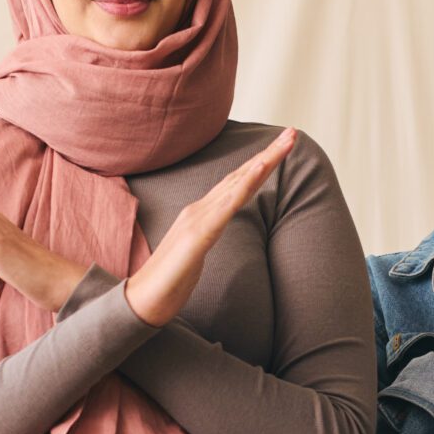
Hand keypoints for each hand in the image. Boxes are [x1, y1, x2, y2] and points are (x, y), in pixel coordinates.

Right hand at [126, 129, 296, 326]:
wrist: (140, 301)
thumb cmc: (168, 283)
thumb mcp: (195, 256)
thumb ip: (205, 238)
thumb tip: (214, 231)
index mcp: (202, 215)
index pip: (236, 185)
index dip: (260, 166)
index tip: (282, 148)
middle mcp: (200, 210)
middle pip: (240, 176)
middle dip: (269, 153)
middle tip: (293, 132)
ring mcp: (197, 220)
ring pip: (237, 184)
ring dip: (264, 161)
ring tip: (286, 142)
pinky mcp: (198, 236)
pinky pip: (226, 207)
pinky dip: (245, 185)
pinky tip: (260, 169)